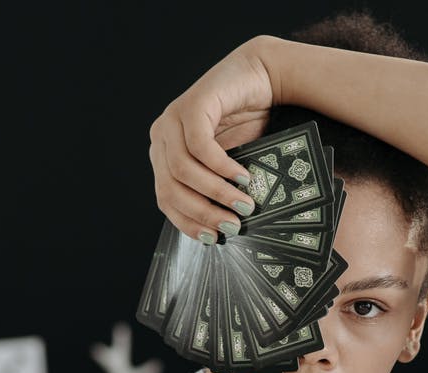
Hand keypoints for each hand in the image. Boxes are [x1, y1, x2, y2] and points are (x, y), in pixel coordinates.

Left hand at [148, 36, 277, 240]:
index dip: (188, 223)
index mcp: (165, 156)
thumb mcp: (228, 165)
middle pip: (171, 188)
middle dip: (203, 212)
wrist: (264, 78)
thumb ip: (215, 189)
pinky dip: (221, 167)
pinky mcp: (192, 105)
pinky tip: (242, 177)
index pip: (166, 199)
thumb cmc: (248, 123)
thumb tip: (224, 230)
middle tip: (233, 225)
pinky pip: (199, 146)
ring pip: (183, 170)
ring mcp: (173, 119)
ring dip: (216, 193)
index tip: (214, 239)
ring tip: (244, 203)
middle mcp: (162, 138)